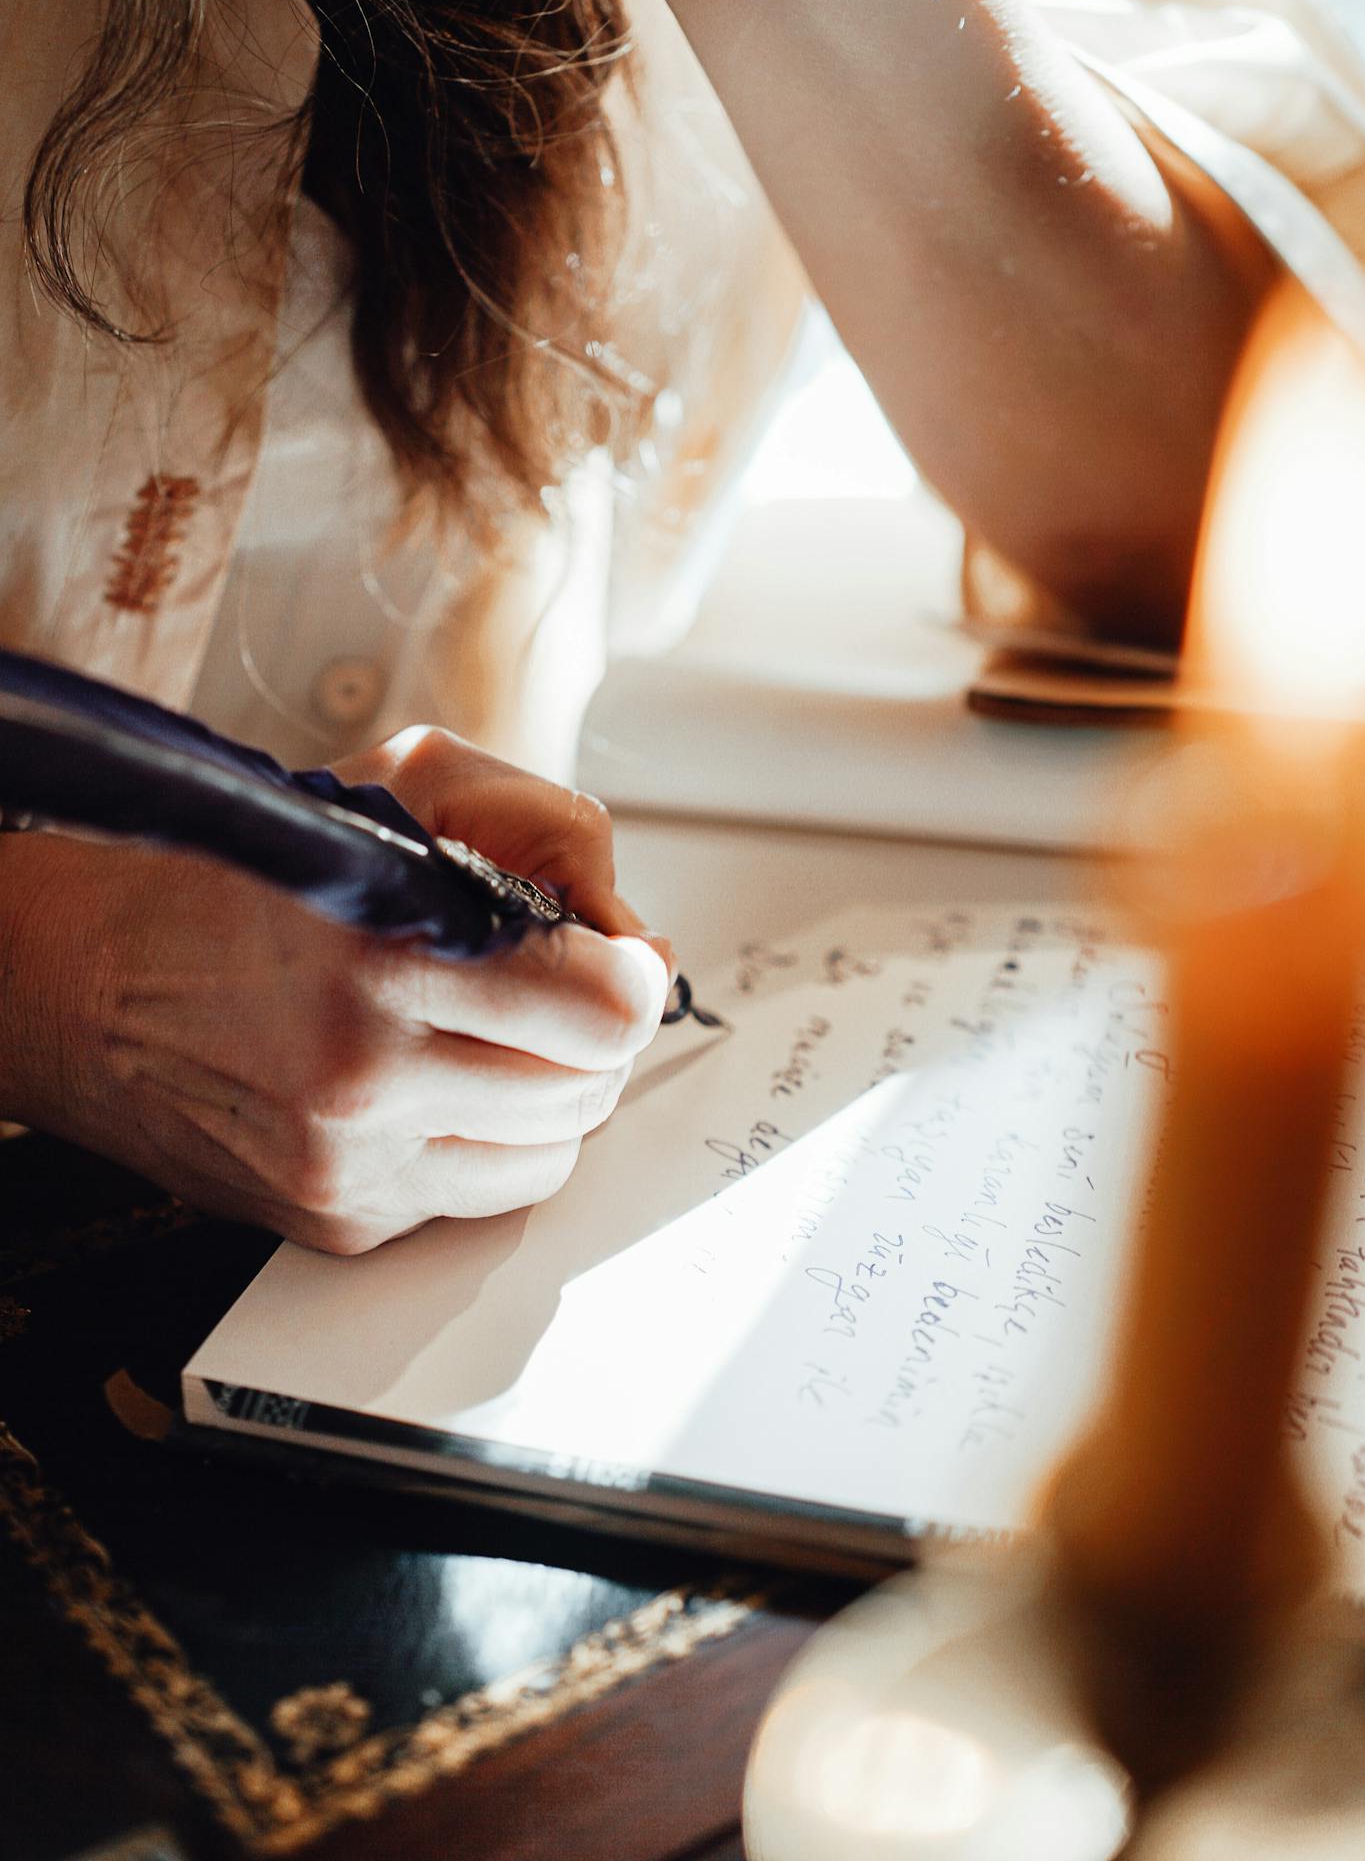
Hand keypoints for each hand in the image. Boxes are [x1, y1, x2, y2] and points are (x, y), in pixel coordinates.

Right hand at [0, 728, 667, 1251]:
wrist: (82, 981)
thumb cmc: (239, 877)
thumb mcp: (397, 785)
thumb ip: (546, 837)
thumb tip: (641, 949)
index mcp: (382, 955)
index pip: (602, 1010)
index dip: (627, 977)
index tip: (614, 958)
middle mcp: (365, 1076)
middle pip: (589, 1087)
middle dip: (591, 1032)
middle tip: (555, 987)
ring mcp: (350, 1166)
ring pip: (550, 1156)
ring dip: (550, 1094)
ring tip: (496, 1035)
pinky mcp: (337, 1221)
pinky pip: (479, 1197)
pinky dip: (487, 1142)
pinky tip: (441, 1086)